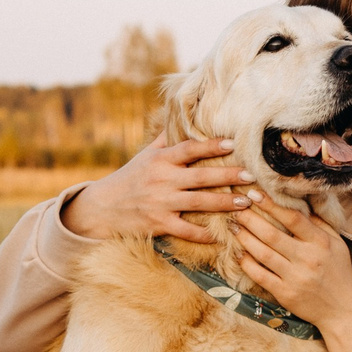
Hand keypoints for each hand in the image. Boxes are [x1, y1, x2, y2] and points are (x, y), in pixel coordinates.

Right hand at [63, 136, 254, 243]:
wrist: (101, 208)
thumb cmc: (128, 179)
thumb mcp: (144, 156)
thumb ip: (164, 140)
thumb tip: (179, 117)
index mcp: (160, 160)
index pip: (189, 149)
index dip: (210, 145)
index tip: (232, 143)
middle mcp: (162, 180)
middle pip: (201, 177)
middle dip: (228, 175)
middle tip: (251, 176)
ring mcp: (161, 203)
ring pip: (199, 203)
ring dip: (225, 203)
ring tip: (247, 203)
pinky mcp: (159, 224)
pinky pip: (187, 230)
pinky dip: (205, 234)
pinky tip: (223, 235)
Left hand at [232, 201, 351, 328]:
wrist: (342, 310)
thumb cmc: (339, 273)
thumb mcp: (338, 245)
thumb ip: (319, 224)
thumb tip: (300, 203)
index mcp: (321, 243)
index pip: (293, 218)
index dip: (271, 204)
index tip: (254, 194)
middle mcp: (308, 259)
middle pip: (272, 234)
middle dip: (250, 219)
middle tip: (237, 208)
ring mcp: (295, 277)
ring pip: (263, 253)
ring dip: (244, 238)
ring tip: (233, 226)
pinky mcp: (285, 294)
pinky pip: (260, 275)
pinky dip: (247, 263)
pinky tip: (239, 253)